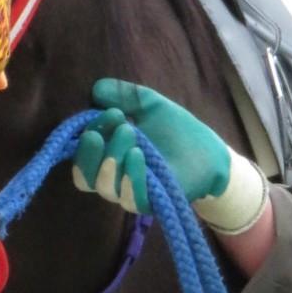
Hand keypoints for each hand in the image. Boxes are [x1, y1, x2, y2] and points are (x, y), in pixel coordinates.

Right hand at [71, 79, 267, 235]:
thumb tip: (96, 89)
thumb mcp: (149, 105)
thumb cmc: (176, 130)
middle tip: (118, 121)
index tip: (110, 111)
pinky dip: (130, 178)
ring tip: (129, 131)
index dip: (88, 135)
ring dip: (112, 159)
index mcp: (107, 158)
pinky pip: (131, 199)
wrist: (210, 152)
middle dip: (93, 150)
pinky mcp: (151, 203)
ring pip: (106, 188)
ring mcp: (131, 193)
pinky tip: (136, 154)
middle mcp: (113, 180)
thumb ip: (124, 96)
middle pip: (85, 178)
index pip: (82, 157)